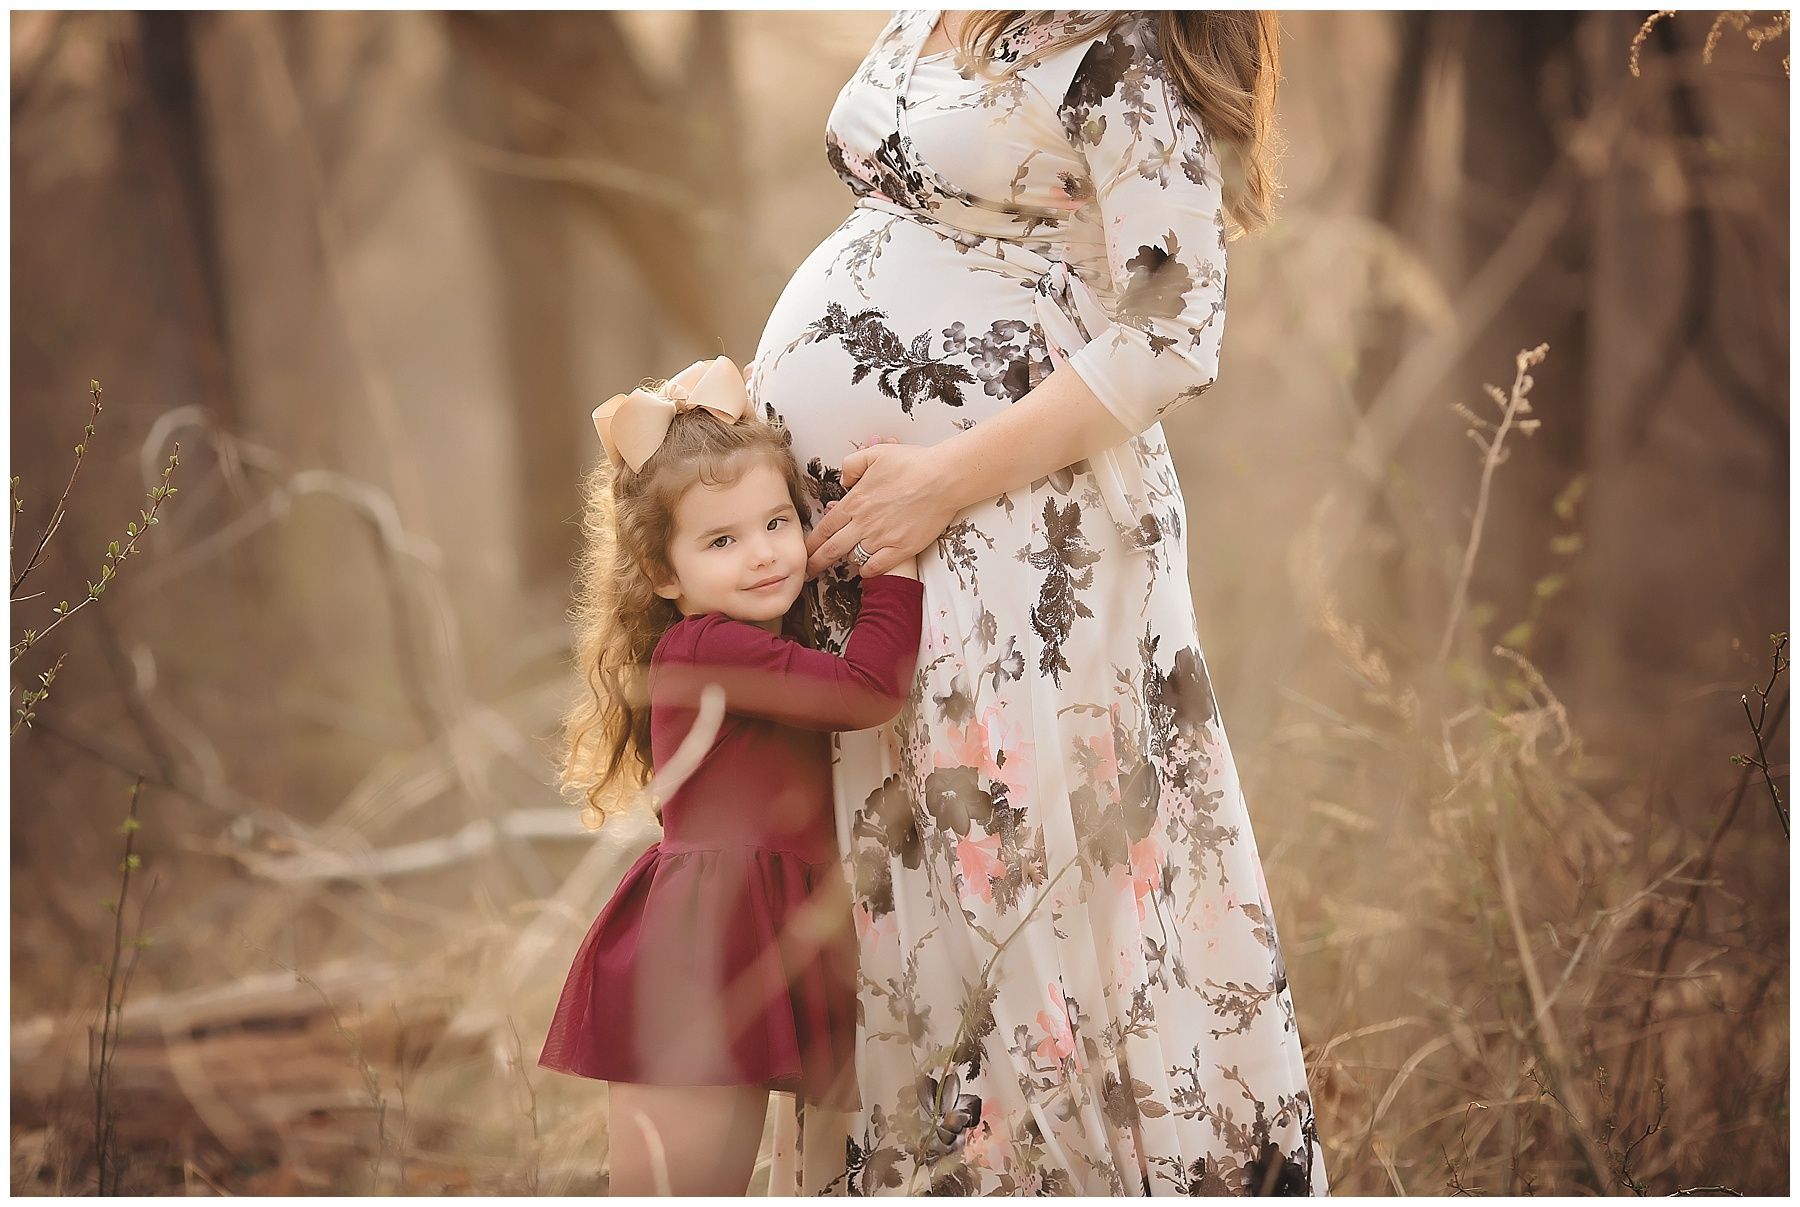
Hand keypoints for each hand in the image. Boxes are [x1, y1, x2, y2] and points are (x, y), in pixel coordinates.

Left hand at [806, 441, 961, 578]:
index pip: (825, 528)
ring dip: (847, 560)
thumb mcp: (874, 454)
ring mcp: (882, 539)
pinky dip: (868, 570)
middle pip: (832, 550)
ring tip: (844, 562)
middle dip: (816, 563)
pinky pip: (876, 567)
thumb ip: (851, 466)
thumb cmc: (912, 463)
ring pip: (854, 558)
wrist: (943, 478)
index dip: (811, 543)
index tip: (803, 552)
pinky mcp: (901, 549)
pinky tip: (867, 567)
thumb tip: (844, 481)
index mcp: (855, 503)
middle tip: (808, 572)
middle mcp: (864, 524)